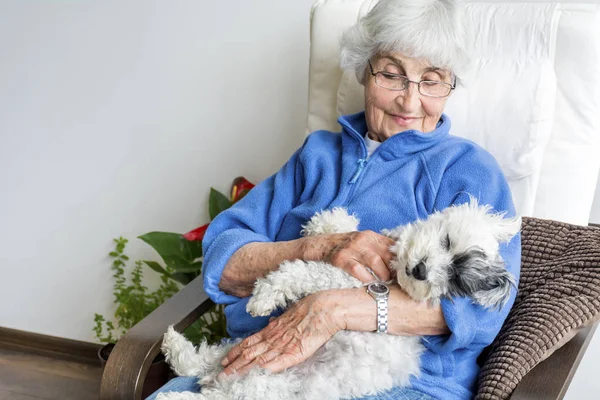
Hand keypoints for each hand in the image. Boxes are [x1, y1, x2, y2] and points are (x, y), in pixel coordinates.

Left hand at [219, 292, 339, 376]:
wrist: (326, 308)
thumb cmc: (311, 307)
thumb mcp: (291, 312)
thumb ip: (280, 320)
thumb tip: (270, 321)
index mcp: (273, 328)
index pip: (250, 341)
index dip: (236, 350)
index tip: (225, 358)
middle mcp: (274, 337)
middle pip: (249, 352)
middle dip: (233, 364)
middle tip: (220, 373)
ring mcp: (283, 345)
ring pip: (258, 359)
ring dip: (242, 369)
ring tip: (229, 377)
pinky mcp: (295, 352)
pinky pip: (277, 363)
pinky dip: (264, 369)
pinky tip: (254, 375)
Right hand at [304, 231, 394, 281]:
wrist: (317, 246)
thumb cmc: (343, 248)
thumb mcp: (361, 243)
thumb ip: (378, 249)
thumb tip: (398, 264)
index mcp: (371, 235)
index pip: (393, 245)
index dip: (402, 259)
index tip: (408, 271)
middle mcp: (363, 239)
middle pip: (387, 253)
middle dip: (395, 269)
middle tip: (399, 281)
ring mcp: (351, 248)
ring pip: (375, 261)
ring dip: (383, 275)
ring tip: (385, 284)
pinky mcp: (340, 258)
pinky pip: (357, 270)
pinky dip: (366, 278)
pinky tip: (370, 285)